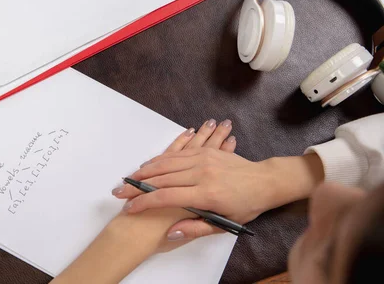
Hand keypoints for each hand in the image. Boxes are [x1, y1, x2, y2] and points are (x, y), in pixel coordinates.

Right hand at [114, 121, 324, 241]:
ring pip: (166, 162)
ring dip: (144, 170)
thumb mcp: (225, 224)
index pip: (166, 197)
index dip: (144, 203)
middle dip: (136, 187)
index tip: (129, 209)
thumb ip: (196, 228)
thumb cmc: (246, 206)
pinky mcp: (204, 151)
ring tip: (127, 179)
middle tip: (118, 193)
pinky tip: (148, 164)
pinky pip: (177, 153)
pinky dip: (160, 159)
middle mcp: (201, 173)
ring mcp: (202, 158)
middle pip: (160, 178)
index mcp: (206, 194)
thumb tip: (170, 233)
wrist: (265, 180)